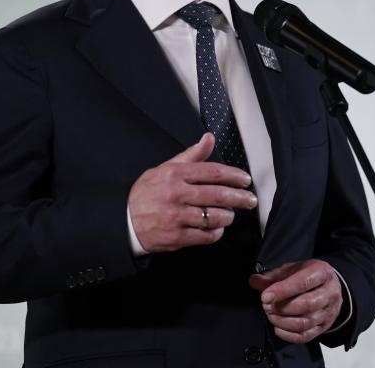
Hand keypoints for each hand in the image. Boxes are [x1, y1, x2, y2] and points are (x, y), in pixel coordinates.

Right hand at [128, 133, 256, 252]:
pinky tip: (217, 229)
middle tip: (250, 200)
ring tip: (230, 214)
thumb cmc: (146, 193)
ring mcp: (177, 216)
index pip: (213, 172)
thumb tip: (209, 138)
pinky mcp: (177, 236)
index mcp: (175, 174)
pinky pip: (205, 236)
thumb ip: (190, 155)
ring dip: (228, 216)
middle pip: (218, 195)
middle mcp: (176, 194)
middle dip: (239, 198)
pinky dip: (216, 233)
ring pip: (214, 216)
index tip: (245, 180)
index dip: (234, 176)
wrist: (125, 220)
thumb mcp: (164, 168)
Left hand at [248, 259, 342, 343]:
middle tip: (266, 305)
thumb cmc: (309, 276)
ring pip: (304, 323)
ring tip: (271, 314)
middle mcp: (328, 293)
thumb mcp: (292, 269)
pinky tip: (278, 327)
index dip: (281, 291)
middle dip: (281, 308)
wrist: (330, 286)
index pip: (302, 283)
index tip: (265, 296)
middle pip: (305, 305)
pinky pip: (305, 336)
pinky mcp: (323, 327)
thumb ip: (272, 276)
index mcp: (321, 273)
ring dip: (282, 321)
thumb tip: (255, 281)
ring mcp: (328, 312)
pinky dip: (287, 335)